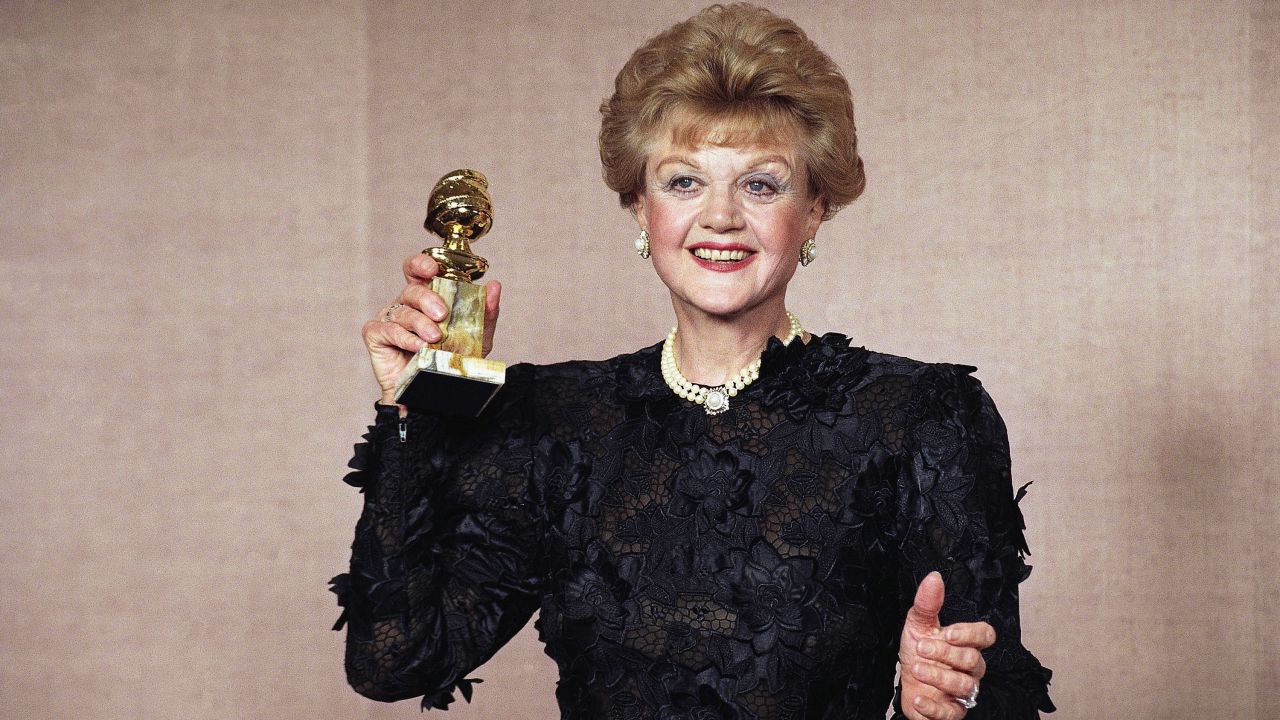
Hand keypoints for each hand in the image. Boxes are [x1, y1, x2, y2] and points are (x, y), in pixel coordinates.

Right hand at [362, 253, 501, 404]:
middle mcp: (405, 304)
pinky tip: (417, 347)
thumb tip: (495, 286)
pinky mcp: (376, 335)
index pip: (417, 270)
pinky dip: (404, 338)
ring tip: (434, 339)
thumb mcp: (476, 337)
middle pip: (411, 290)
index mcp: (425, 298)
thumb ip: (485, 312)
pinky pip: (388, 330)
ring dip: (420, 324)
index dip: (421, 264)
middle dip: (428, 299)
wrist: (434, 394)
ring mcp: (388, 318)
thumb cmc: (450, 361)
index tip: (432, 269)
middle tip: (442, 316)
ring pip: (402, 312)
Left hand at [898, 572, 993, 719]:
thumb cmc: (919, 652)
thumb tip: (934, 577)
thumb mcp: (918, 625)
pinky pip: (951, 713)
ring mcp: (963, 691)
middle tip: (921, 648)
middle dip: (946, 653)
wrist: (907, 683)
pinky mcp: (953, 711)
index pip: (985, 636)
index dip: (970, 634)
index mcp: (966, 643)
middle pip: (972, 660)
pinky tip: (920, 697)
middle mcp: (970, 668)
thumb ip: (927, 603)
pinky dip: (934, 707)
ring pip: (964, 685)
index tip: (948, 632)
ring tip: (917, 668)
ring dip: (938, 676)